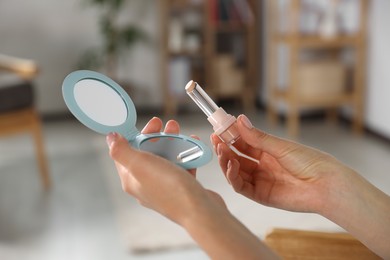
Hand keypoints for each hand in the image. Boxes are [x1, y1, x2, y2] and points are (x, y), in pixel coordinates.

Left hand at [107, 117, 280, 258]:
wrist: (200, 211)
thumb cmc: (170, 190)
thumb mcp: (140, 165)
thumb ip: (122, 151)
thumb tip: (110, 138)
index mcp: (132, 180)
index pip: (126, 153)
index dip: (136, 135)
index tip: (150, 124)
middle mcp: (146, 184)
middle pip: (148, 154)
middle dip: (158, 136)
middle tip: (169, 125)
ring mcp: (165, 187)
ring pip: (166, 158)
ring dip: (174, 142)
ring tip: (182, 132)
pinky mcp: (182, 188)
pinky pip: (182, 166)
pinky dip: (187, 154)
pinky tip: (193, 145)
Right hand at [211, 114, 351, 212]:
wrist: (326, 185)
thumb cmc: (310, 162)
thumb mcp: (280, 146)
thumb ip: (257, 137)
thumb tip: (239, 120)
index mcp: (268, 152)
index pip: (244, 143)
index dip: (230, 136)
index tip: (219, 127)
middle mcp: (262, 166)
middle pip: (237, 157)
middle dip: (224, 148)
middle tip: (215, 139)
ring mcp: (261, 181)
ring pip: (236, 172)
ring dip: (226, 161)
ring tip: (221, 150)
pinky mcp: (261, 195)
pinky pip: (241, 187)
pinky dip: (233, 177)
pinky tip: (231, 166)